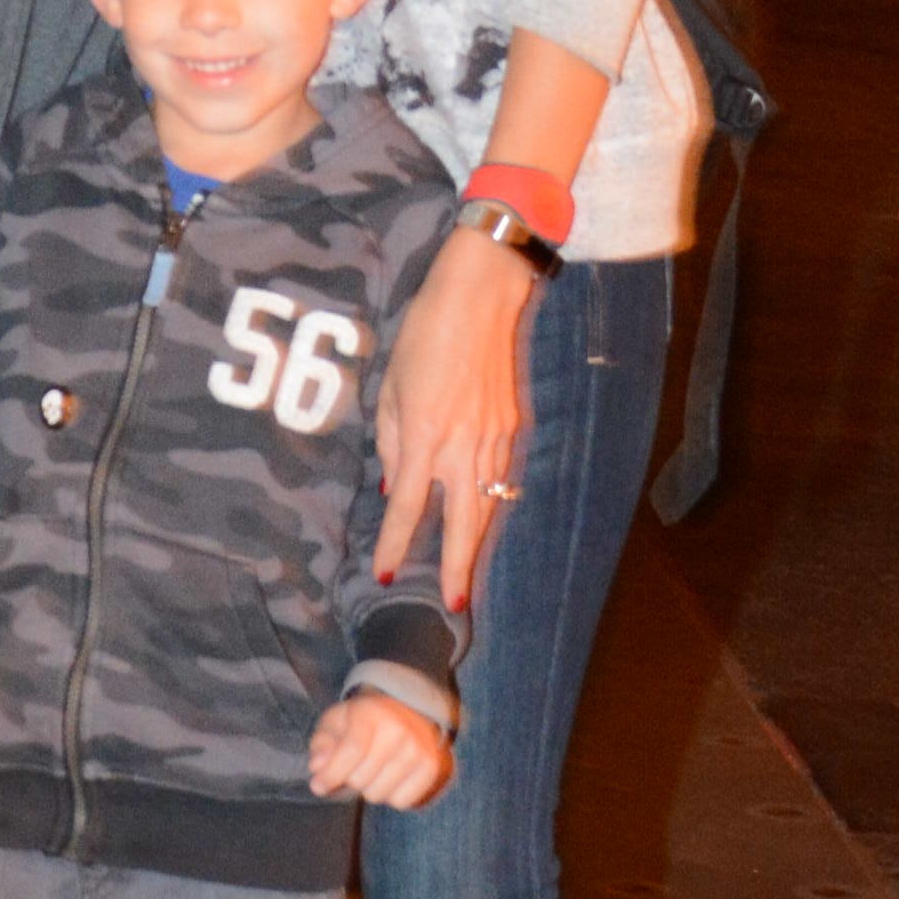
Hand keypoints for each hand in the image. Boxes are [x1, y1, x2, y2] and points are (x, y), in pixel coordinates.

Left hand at [311, 693, 451, 812]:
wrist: (407, 712)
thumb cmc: (362, 722)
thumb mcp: (335, 724)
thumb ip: (322, 745)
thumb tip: (317, 767)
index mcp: (371, 712)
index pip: (351, 751)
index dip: (331, 774)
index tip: (317, 787)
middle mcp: (399, 729)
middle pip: (361, 779)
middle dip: (349, 779)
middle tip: (355, 766)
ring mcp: (418, 749)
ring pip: (379, 794)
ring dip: (369, 788)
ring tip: (374, 770)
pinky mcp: (431, 767)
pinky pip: (401, 802)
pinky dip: (391, 796)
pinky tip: (391, 778)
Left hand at [372, 222, 532, 612]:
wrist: (483, 295)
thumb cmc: (425, 332)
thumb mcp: (391, 384)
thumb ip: (391, 439)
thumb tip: (392, 484)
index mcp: (424, 435)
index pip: (407, 507)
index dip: (396, 544)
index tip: (386, 573)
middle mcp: (463, 446)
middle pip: (463, 523)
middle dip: (458, 567)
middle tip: (455, 603)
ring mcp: (495, 438)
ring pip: (488, 505)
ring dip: (478, 541)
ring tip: (468, 572)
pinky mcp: (512, 425)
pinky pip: (500, 478)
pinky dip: (492, 504)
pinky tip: (484, 517)